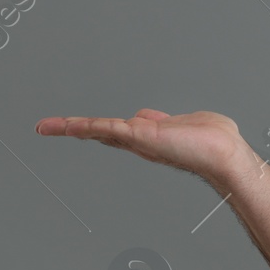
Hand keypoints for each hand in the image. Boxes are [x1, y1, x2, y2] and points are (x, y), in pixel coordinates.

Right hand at [35, 109, 251, 188]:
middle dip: (71, 129)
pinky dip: (87, 126)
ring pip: (99, 129)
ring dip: (71, 127)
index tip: (70, 125)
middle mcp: (139, 141)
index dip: (90, 128)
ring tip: (48, 126)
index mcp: (147, 137)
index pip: (112, 130)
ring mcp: (139, 140)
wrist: (224, 153)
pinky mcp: (141, 136)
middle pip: (99, 131)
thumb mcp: (180, 123)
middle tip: (46, 127)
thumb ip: (161, 121)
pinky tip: (70, 125)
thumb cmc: (211, 140)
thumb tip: (145, 115)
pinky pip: (109, 128)